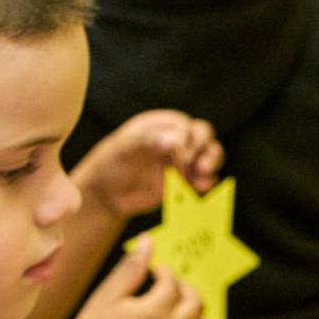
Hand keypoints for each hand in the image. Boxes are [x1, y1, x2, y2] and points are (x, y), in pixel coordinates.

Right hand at [53, 236, 204, 318]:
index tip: (157, 272)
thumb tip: (148, 240)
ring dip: (192, 312)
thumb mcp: (106, 297)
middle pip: (194, 302)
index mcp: (154, 310)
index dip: (164, 273)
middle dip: (183, 289)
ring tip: (174, 308)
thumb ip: (131, 269)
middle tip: (169, 286)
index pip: (171, 283)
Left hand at [73, 110, 221, 220]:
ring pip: (209, 155)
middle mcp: (177, 140)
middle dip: (206, 149)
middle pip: (204, 136)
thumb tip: (173, 141)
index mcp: (163, 125)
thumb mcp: (124, 147)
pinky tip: (201, 187)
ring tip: (203, 173)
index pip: (185, 126)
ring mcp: (182, 161)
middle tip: (200, 165)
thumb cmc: (111, 163)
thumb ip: (147, 140)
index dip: (187, 141)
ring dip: (212, 163)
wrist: (107, 193)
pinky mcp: (185, 182)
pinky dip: (206, 183)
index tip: (180, 157)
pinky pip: (203, 180)